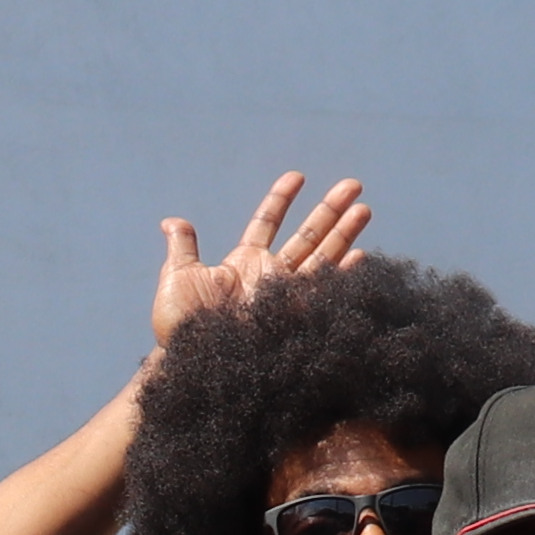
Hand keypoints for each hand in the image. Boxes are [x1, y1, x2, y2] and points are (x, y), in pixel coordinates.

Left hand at [148, 175, 370, 349]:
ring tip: (364, 209)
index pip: (268, 222)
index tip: (298, 177)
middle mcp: (270, 275)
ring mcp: (286, 294)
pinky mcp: (296, 313)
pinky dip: (343, 275)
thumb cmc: (182, 324)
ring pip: (322, 256)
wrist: (195, 358)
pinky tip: (361, 257)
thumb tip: (170, 221)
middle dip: (330, 210)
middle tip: (354, 185)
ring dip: (344, 233)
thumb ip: (182, 248)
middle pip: (308, 235)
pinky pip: (324, 290)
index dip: (282, 199)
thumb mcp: (178, 277)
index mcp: (245, 262)